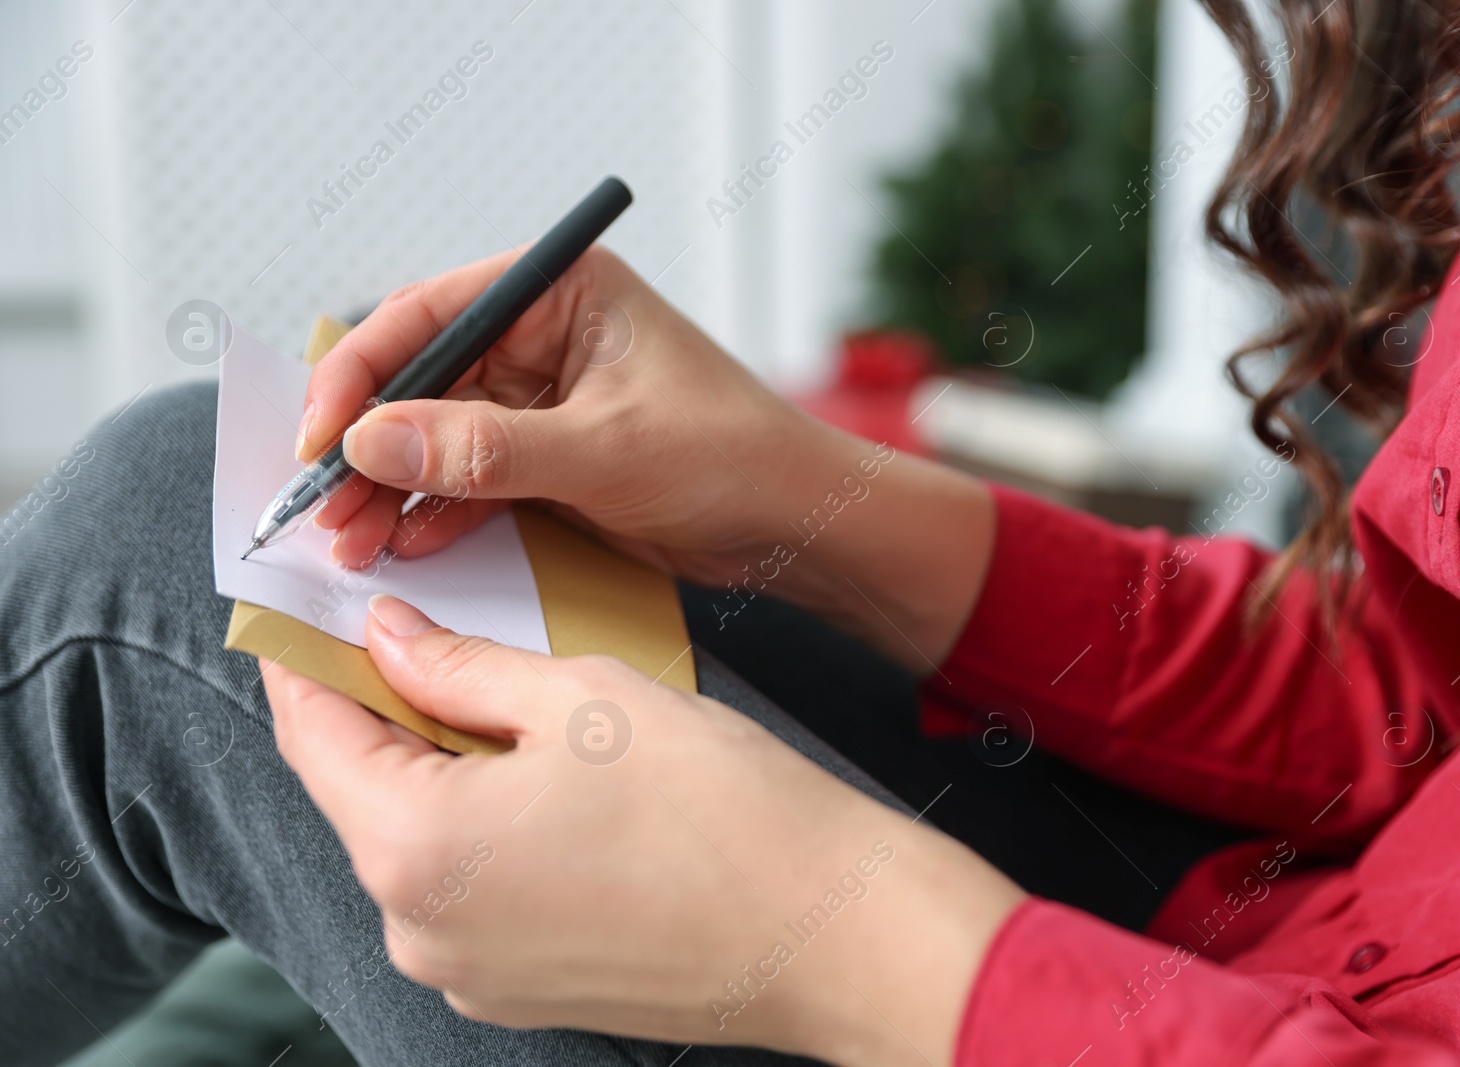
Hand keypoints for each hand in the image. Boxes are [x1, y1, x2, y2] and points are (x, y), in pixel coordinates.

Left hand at [264, 595, 1024, 1066]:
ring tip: (517, 712)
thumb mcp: (582, 698)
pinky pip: (467, 892)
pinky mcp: (520, 990)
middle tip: (430, 637)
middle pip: (361, 793)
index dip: (306, 661)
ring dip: (441, 773)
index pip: (313, 735)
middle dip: (385, 711)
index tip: (309, 614)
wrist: (828, 931)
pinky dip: (482, 832)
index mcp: (416, 848)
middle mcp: (421, 930)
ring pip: (417, 843)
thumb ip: (461, 665)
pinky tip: (553, 788)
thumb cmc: (721, 811)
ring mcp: (469, 974)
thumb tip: (388, 638)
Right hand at [299, 246, 994, 669]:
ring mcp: (543, 401)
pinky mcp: (548, 459)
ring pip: (435, 436)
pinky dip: (434, 511)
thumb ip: (485, 448)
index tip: (320, 435)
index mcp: (562, 292)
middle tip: (321, 505)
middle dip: (367, 443)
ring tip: (349, 541)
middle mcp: (544, 337)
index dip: (361, 371)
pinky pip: (468, 478)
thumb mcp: (605, 449)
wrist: (798, 525)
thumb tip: (370, 440)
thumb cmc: (733, 456)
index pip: (429, 312)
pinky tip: (403, 543)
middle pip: (420, 378)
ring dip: (389, 486)